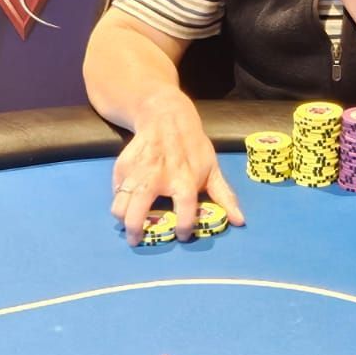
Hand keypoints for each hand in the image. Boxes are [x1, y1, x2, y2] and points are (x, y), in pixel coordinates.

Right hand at [111, 86, 244, 245]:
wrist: (165, 115)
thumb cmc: (193, 145)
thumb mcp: (212, 168)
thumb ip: (224, 196)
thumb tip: (240, 222)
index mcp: (184, 179)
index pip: (184, 210)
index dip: (184, 226)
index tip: (181, 235)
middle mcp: (158, 177)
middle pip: (137, 212)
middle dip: (135, 230)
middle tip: (136, 239)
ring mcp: (137, 172)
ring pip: (120, 204)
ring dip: (122, 217)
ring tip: (128, 223)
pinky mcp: (122, 166)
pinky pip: (116, 191)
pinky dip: (120, 199)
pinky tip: (128, 200)